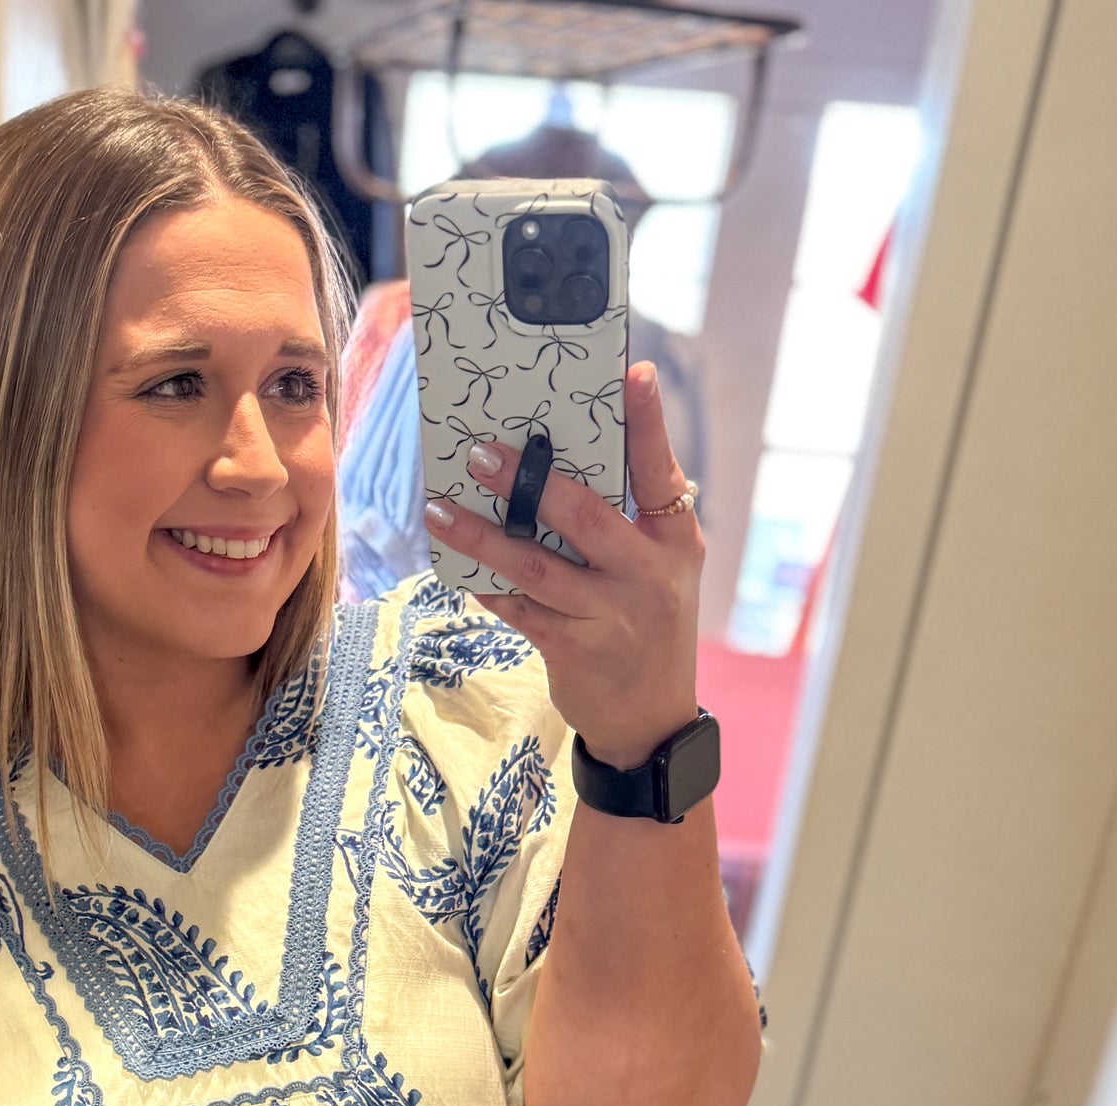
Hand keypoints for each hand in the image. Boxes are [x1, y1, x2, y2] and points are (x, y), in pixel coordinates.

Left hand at [423, 362, 702, 768]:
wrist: (650, 720)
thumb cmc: (647, 625)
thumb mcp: (661, 568)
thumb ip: (629, 519)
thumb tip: (562, 463)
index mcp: (675, 542)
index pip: (661, 473)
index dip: (649, 424)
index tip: (634, 374)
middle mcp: (647, 576)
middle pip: (585, 515)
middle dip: (529, 481)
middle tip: (481, 453)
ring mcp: (610, 616)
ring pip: (536, 567)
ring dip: (482, 536)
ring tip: (441, 510)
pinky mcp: (574, 650)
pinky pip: (518, 609)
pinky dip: (485, 583)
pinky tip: (456, 562)